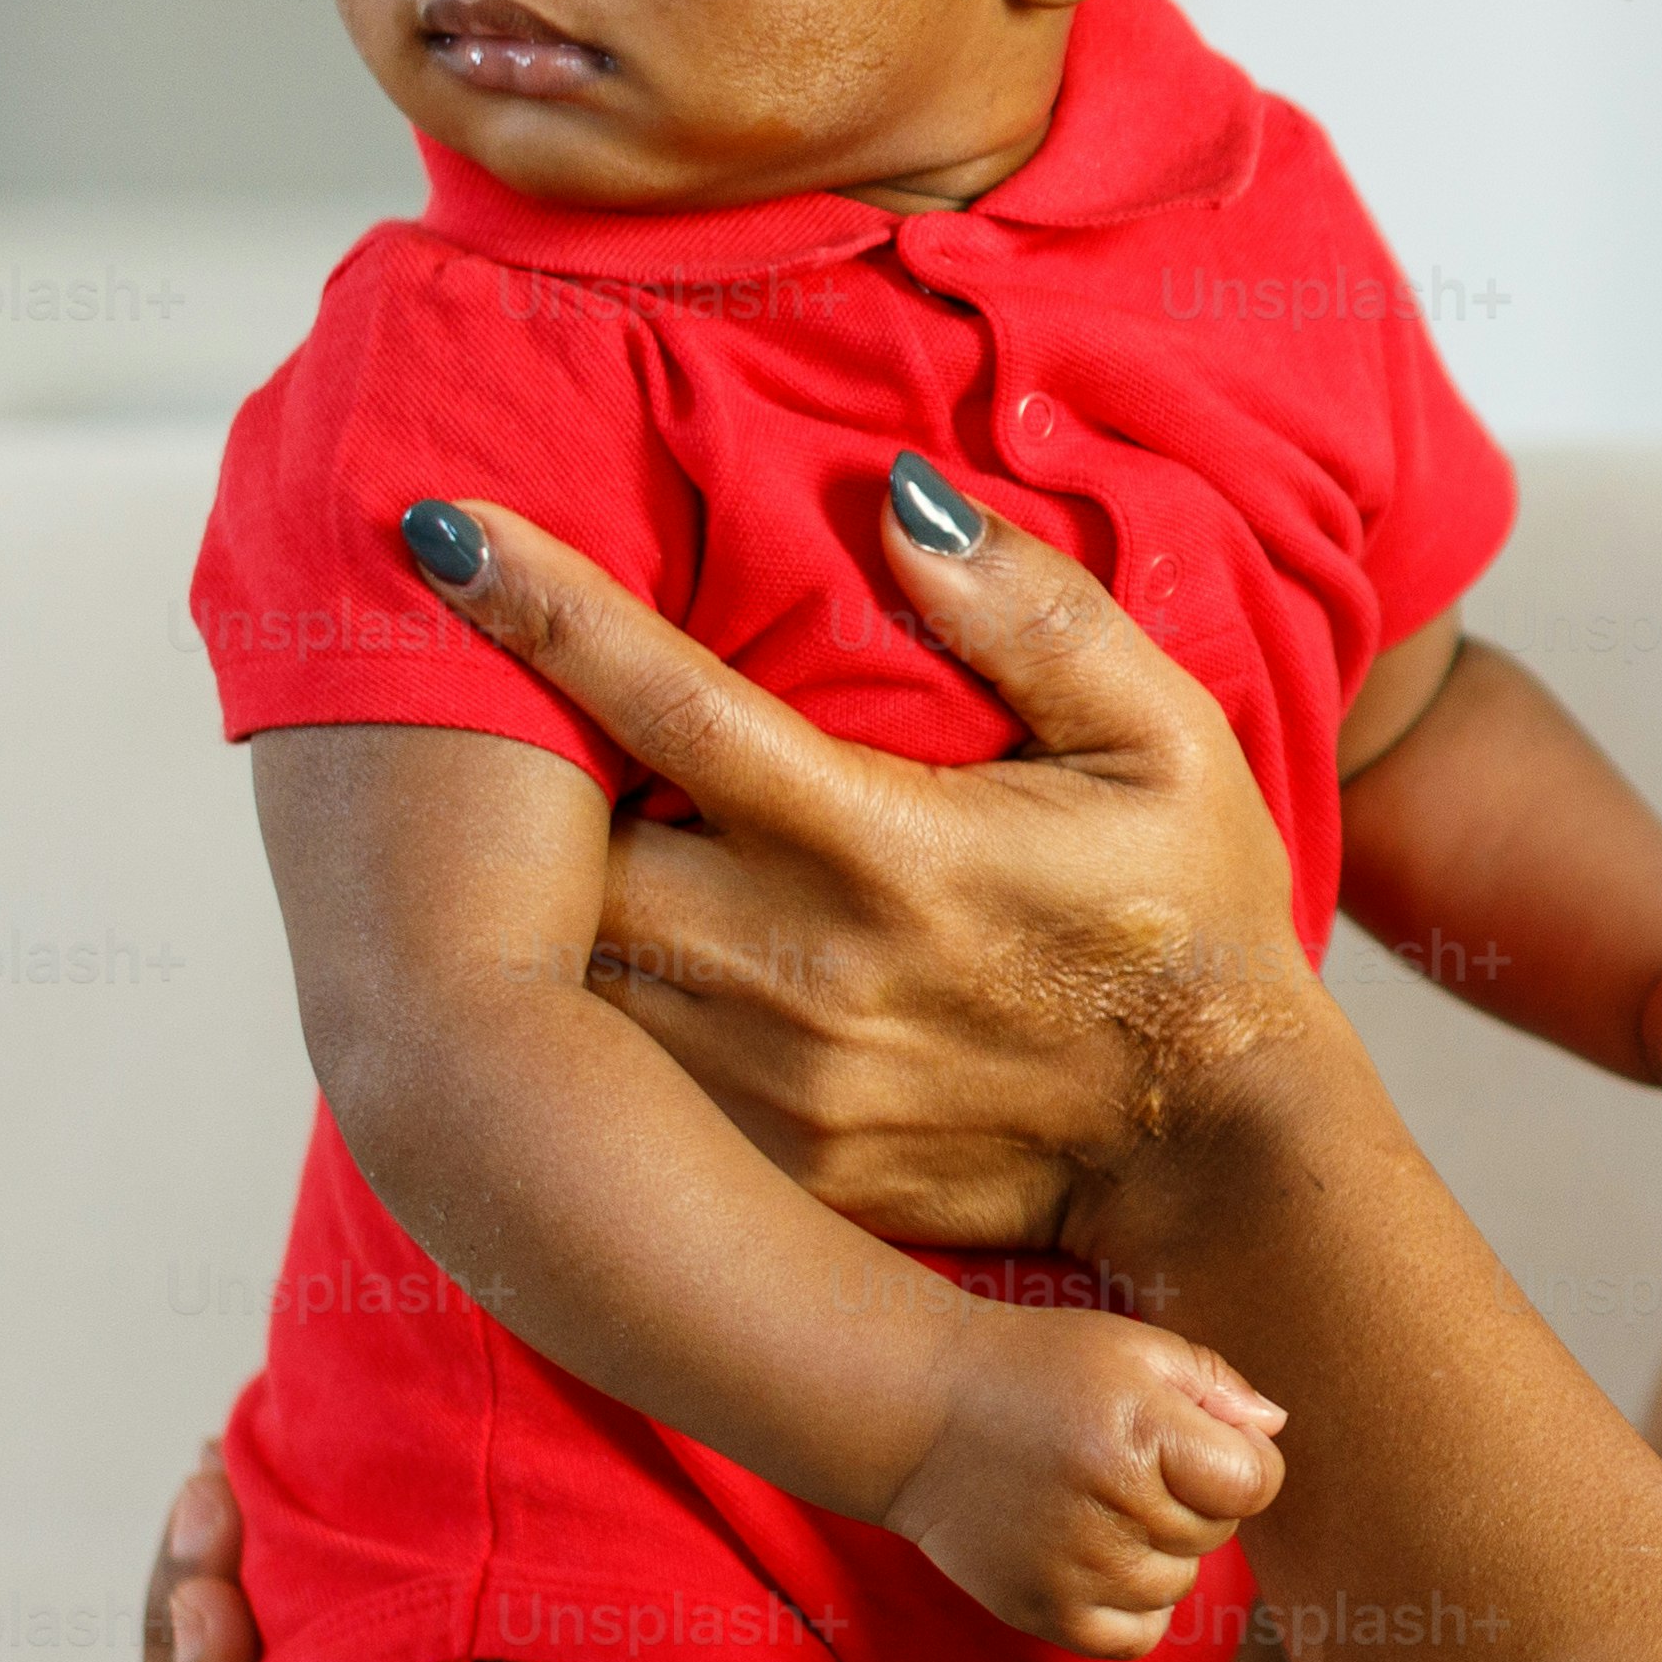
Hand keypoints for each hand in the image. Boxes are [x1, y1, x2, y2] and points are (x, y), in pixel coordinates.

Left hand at [405, 460, 1331, 1257]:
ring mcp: (783, 1083)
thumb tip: (900, 496)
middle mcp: (809, 968)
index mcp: (889, 844)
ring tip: (538, 842)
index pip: (676, 704)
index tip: (436, 529)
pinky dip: (604, 1017)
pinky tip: (616, 970)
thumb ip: (1038, 612)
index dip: (547, 608)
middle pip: (578, 856)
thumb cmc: (1195, 921)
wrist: (1225, 1156)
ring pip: (582, 977)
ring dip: (553, 903)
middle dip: (528, 791)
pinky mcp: (777, 1166)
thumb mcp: (1167, 741)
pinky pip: (632, 1084)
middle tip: (498, 726)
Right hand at [881, 1305, 1286, 1651]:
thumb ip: (1217, 1386)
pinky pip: (1138, 1636)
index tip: (1199, 1438)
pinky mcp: (1043, 1614)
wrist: (919, 1414)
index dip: (1242, 1458)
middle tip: (1128, 1459)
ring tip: (1101, 1501)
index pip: (1256, 1483)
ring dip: (1161, 1548)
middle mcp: (1110, 1509)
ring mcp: (1075, 1571)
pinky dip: (1135, 1605)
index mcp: (1141, 1432)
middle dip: (1194, 1496)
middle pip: (1218, 1533)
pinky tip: (1099, 1554)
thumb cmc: (1036, 1369)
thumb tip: (1273, 1431)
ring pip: (1180, 1584)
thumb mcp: (1133, 1346)